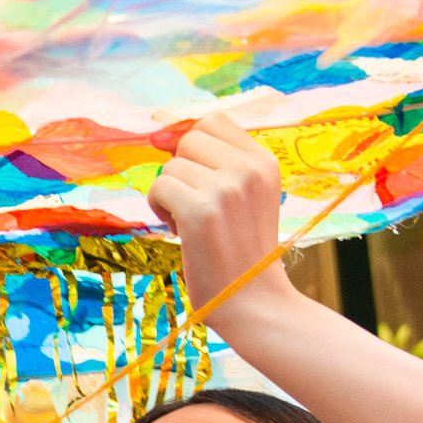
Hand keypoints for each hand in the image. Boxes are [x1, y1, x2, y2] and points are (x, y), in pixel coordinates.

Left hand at [145, 113, 299, 333]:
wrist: (253, 300)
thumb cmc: (241, 249)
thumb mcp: (245, 195)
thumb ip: (215, 162)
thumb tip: (158, 134)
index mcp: (265, 161)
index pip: (213, 122)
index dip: (189, 142)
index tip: (187, 171)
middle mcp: (249, 169)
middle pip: (188, 140)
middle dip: (182, 171)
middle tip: (199, 206)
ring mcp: (226, 189)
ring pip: (170, 167)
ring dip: (170, 195)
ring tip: (194, 223)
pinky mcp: (201, 211)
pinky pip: (159, 187)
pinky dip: (160, 209)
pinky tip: (181, 231)